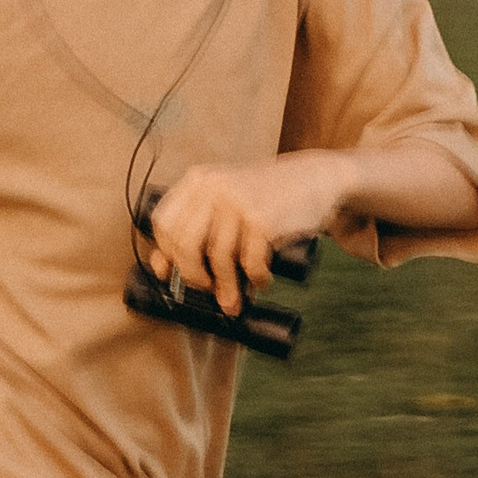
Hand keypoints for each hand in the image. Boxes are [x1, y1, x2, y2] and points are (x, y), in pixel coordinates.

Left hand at [145, 153, 355, 314]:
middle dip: (193, 276)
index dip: (167, 252)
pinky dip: (256, 279)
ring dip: (227, 287)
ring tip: (236, 298)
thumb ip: (196, 226)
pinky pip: (250, 263)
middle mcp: (214, 187)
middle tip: (207, 289)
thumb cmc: (268, 197)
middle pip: (184, 244)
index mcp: (198, 180)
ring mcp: (238, 202)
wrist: (315, 179)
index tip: (177, 271)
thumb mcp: (226, 201)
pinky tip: (262, 280)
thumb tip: (161, 268)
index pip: (163, 222)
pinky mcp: (263, 220)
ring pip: (217, 258)